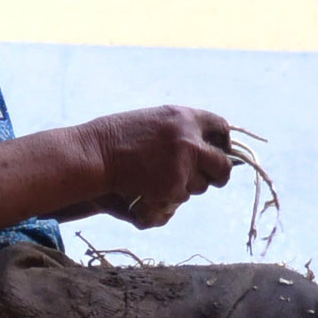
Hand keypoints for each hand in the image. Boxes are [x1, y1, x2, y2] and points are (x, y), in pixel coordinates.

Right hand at [84, 105, 233, 227]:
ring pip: (199, 186)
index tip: (219, 152)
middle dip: (217, 175)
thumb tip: (206, 148)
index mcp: (185, 118)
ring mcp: (183, 166)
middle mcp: (190, 140)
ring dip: (184, 186)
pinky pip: (179, 200)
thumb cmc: (116, 137)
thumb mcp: (154, 122)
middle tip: (207, 179)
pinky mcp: (173, 188)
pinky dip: (165, 198)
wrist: (95, 154)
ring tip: (155, 178)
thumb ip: (181, 132)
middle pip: (222, 165)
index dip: (223, 143)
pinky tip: (145, 188)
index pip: (221, 128)